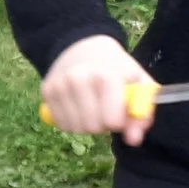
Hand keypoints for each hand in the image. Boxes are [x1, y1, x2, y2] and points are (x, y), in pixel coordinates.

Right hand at [40, 35, 156, 145]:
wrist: (83, 47)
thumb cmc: (116, 69)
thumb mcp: (138, 84)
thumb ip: (142, 113)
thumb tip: (133, 140)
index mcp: (105, 75)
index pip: (112, 121)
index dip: (120, 122)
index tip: (120, 111)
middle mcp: (78, 79)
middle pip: (92, 127)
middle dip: (103, 124)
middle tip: (106, 109)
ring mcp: (59, 85)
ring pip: (76, 128)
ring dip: (87, 124)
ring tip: (92, 107)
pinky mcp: (47, 92)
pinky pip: (62, 124)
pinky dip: (72, 122)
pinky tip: (78, 107)